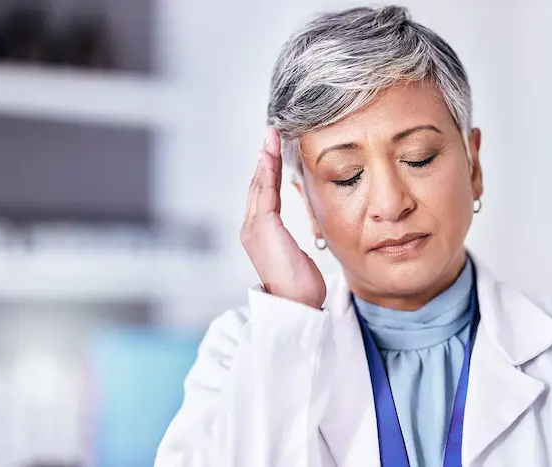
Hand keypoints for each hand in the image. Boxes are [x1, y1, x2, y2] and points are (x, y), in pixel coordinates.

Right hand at [240, 128, 326, 308]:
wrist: (296, 305)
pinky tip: (271, 154)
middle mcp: (251, 228)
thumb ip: (292, 239)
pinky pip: (265, 192)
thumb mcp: (297, 255)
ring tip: (271, 136)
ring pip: (259, 184)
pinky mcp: (263, 227)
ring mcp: (254, 228)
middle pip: (257, 185)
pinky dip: (267, 170)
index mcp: (259, 234)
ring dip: (265, 158)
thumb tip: (299, 231)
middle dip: (264, 158)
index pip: (263, 195)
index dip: (267, 171)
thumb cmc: (300, 286)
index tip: (273, 150)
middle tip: (270, 134)